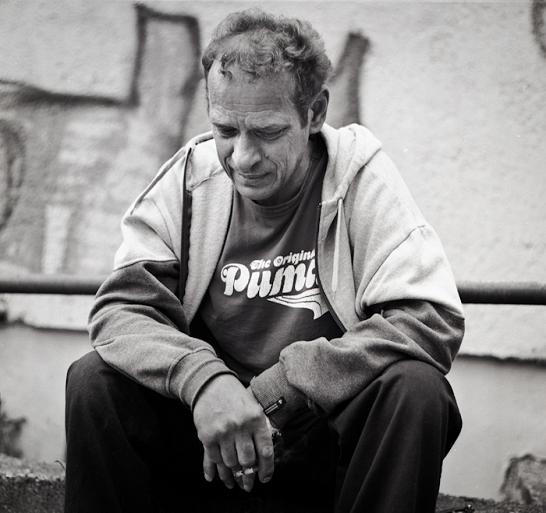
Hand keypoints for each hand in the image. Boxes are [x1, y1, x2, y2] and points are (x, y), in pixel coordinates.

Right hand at [193, 374, 273, 491]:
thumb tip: (262, 459)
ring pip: (230, 463)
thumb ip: (258, 431)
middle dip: (248, 477)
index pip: (265, 451)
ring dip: (232, 476)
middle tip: (248, 485)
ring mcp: (222, 432)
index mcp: (256, 419)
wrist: (210, 384)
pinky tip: (218, 477)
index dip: (266, 469)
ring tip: (234, 482)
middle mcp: (240, 426)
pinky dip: (216, 470)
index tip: (264, 479)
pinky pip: (213, 459)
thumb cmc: (235, 397)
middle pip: (247, 461)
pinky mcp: (207, 436)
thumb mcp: (252, 408)